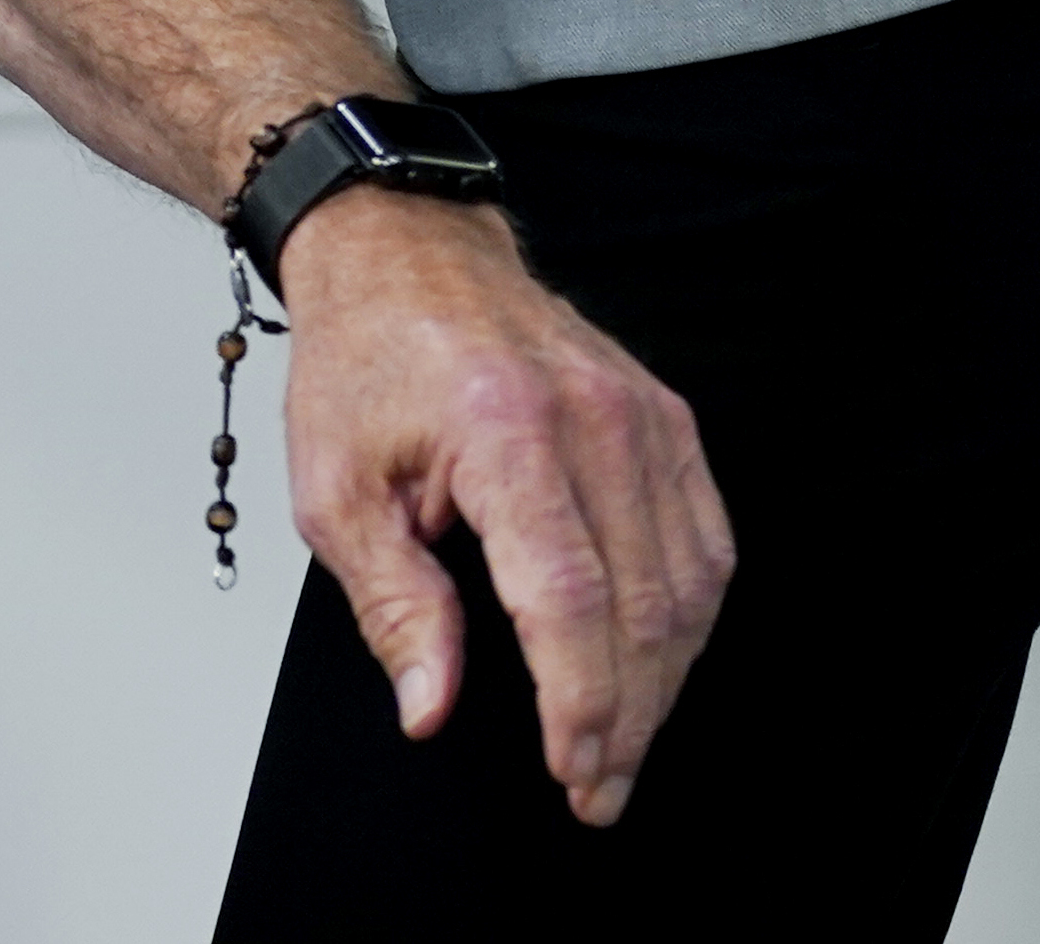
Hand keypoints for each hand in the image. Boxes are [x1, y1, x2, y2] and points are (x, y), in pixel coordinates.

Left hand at [273, 186, 730, 827]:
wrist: (400, 250)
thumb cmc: (361, 360)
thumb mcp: (334, 487)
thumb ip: (393, 604)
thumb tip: (430, 707)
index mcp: (500, 430)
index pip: (567, 599)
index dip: (580, 702)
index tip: (573, 771)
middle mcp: (588, 417)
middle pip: (642, 605)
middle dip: (628, 718)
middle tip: (597, 789)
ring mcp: (639, 412)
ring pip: (689, 583)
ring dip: (665, 681)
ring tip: (623, 748)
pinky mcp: (665, 415)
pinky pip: (704, 539)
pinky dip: (688, 616)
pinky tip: (657, 663)